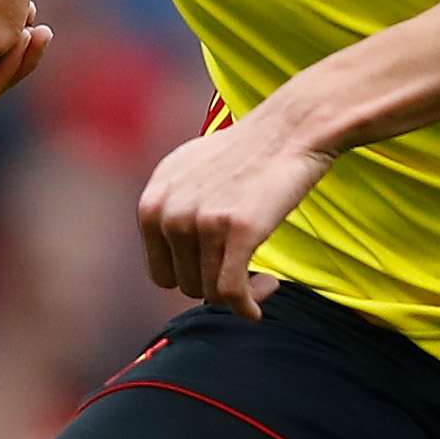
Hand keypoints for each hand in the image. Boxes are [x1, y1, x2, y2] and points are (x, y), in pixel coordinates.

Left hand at [136, 110, 333, 318]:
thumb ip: (168, 208)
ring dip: (240, 294)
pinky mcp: (238, 231)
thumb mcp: (185, 172)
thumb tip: (169, 247)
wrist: (288, 130)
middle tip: (246, 268)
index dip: (192, 277)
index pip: (161, 273)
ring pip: (211, 293)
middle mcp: (169, 214)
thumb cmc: (243, 153)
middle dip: (217, 283)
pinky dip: (247, 308)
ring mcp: (202, 222)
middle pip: (186, 286)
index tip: (218, 270)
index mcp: (151, 204)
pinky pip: (232, 293)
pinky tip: (262, 301)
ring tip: (264, 277)